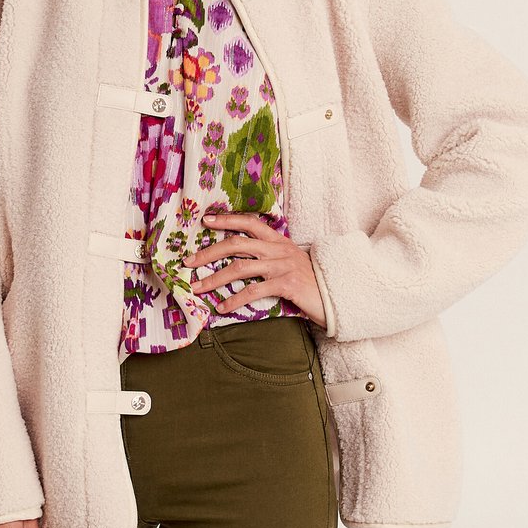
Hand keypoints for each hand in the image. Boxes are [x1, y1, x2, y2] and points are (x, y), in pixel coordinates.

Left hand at [182, 212, 327, 329]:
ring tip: (197, 288)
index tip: (206, 221)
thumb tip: (241, 260)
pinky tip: (222, 307)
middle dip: (209, 252)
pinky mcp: (287, 285)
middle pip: (237, 244)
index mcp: (279, 240)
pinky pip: (254, 291)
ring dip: (214, 278)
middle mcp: (279, 249)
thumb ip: (270, 257)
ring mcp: (283, 266)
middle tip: (188, 262)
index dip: (227, 220)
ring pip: (240, 268)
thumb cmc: (311, 282)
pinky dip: (235, 299)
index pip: (249, 223)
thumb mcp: (290, 262)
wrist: (339, 296)